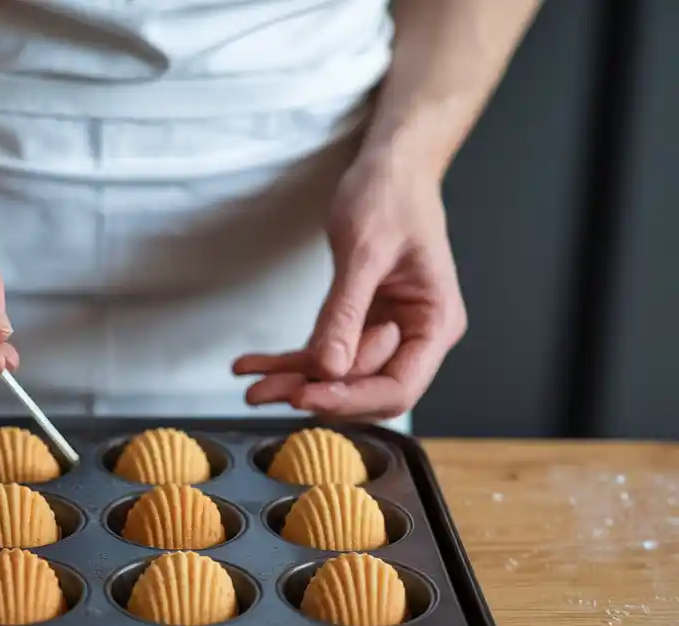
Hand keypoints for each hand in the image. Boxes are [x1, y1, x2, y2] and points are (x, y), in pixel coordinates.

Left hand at [233, 148, 466, 420]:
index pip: (397, 388)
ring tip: (251, 386)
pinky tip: (255, 365)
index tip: (304, 396)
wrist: (389, 167)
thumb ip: (346, 311)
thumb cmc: (391, 197)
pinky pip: (323, 351)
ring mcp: (385, 331)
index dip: (350, 399)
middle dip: (314, 392)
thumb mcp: (364, 252)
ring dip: (294, 381)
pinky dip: (290, 360)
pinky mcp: (359, 322)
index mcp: (435, 323)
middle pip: (364, 387)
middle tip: (264, 393)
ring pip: (338, 375)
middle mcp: (414, 335)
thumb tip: (330, 366)